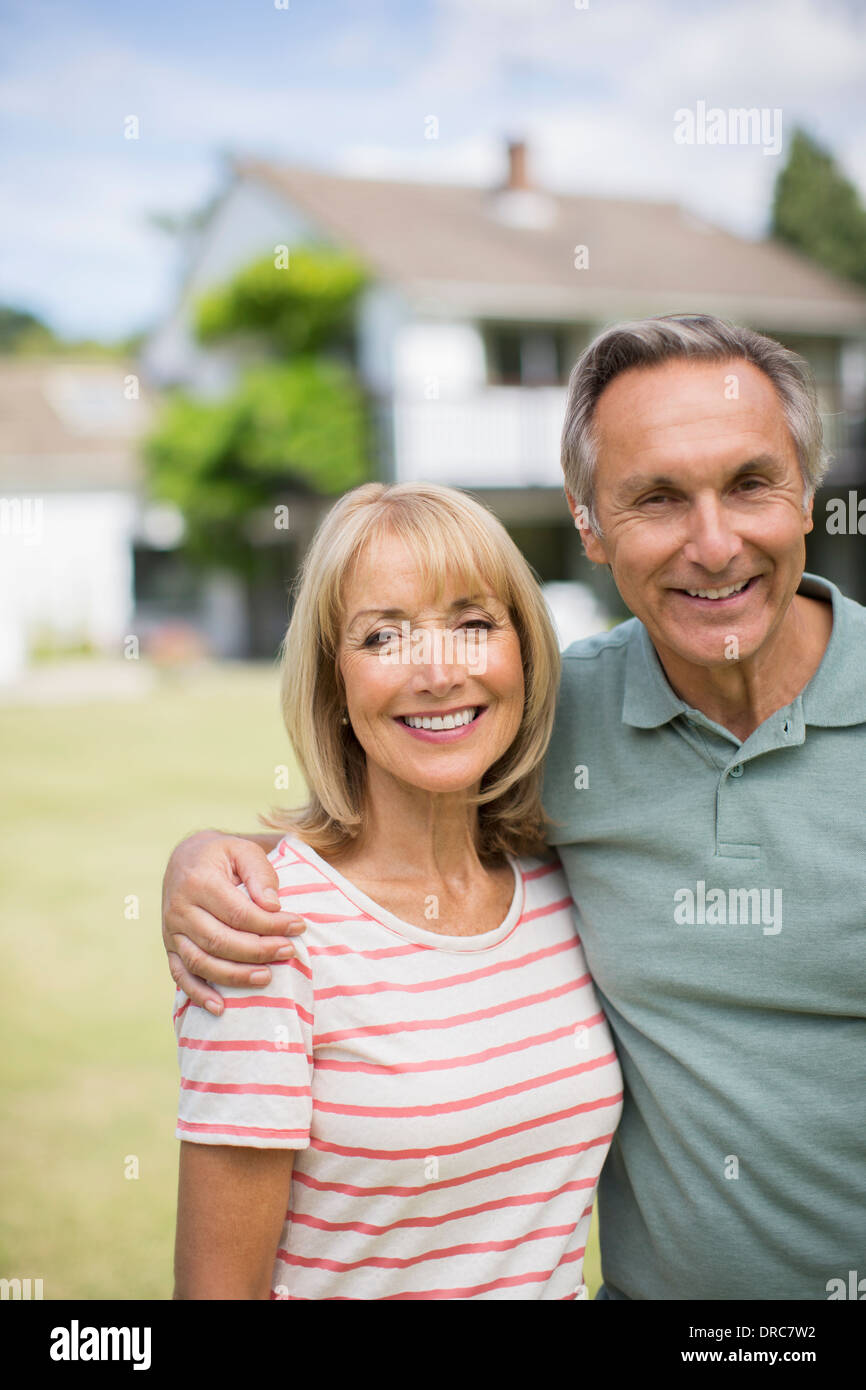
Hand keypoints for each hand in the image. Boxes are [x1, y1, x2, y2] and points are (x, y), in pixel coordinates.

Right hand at [162, 830, 306, 1015]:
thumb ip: (260, 875)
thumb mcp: (243, 850)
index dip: (270, 924)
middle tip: (289, 951)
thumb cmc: (222, 855)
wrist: (185, 858)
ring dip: (235, 976)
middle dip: (259, 951)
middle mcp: (179, 909)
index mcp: (198, 882)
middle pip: (220, 941)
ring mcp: (171, 931)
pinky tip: (221, 1008)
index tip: (298, 926)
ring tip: (267, 978)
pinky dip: (198, 994)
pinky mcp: (169, 946)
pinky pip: (180, 975)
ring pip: (202, 962)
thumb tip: (272, 907)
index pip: (238, 913)